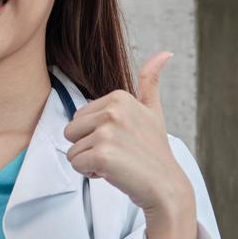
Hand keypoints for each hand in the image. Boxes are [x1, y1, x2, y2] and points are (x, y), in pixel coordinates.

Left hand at [62, 51, 190, 216]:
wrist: (165, 185)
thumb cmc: (155, 151)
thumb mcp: (154, 111)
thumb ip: (150, 82)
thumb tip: (165, 53)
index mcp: (119, 97)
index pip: (80, 117)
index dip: (96, 133)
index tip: (121, 140)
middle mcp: (112, 111)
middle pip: (71, 131)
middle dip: (89, 146)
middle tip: (117, 153)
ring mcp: (106, 132)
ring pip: (73, 150)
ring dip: (90, 162)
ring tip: (117, 163)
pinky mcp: (101, 155)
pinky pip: (76, 164)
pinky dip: (90, 173)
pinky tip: (113, 173)